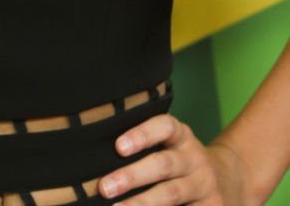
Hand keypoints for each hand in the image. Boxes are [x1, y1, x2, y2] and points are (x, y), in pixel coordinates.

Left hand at [97, 113, 244, 203]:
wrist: (231, 183)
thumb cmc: (182, 163)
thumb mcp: (171, 146)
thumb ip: (144, 148)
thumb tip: (94, 161)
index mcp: (182, 137)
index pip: (164, 127)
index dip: (142, 135)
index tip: (118, 147)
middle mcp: (195, 158)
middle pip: (163, 164)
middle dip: (132, 176)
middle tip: (104, 187)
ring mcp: (205, 185)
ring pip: (172, 194)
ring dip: (143, 203)